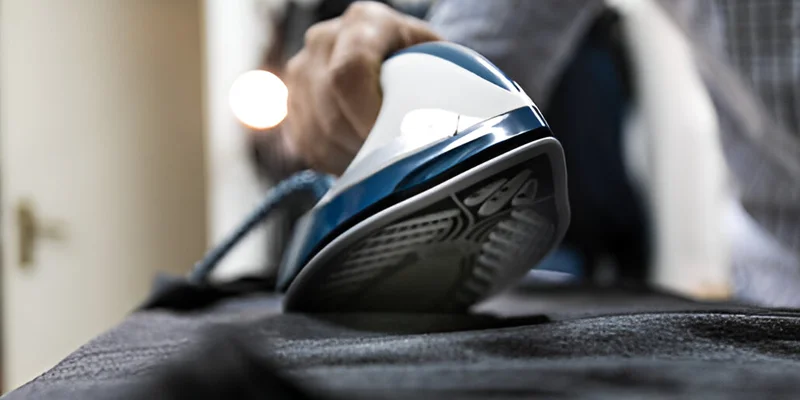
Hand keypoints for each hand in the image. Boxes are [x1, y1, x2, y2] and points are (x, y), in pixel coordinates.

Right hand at [283, 1, 440, 174]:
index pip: (350, 71)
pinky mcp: (292, 102)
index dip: (367, 114)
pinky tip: (360, 159)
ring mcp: (301, 71)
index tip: (393, 139)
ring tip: (380, 160)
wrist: (392, 56)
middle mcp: (323, 40)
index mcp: (364, 22)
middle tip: (393, 160)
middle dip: (363, 144)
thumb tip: (449, 130)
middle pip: (331, 109)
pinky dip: (336, 162)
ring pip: (317, 133)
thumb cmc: (422, 62)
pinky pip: (308, 145)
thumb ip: (441, 85)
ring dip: (350, 157)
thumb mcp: (439, 61)